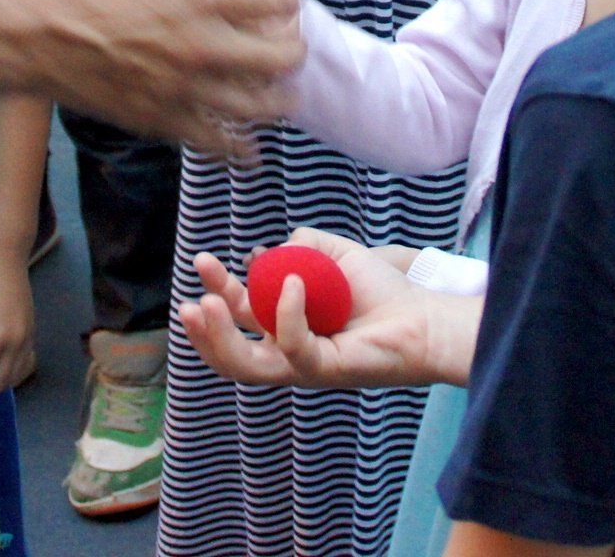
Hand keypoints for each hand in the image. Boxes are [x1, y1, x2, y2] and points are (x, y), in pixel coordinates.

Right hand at [0, 0, 301, 157]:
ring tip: (283, 97)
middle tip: (292, 45)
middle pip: (277, 58)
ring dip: (277, 100)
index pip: (274, 0)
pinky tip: (249, 150)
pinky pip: (213, 143)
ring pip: (255, 107)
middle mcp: (201, 47)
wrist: (19, 29)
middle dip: (292, 50)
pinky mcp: (157, 119)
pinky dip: (238, 149)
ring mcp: (181, 89)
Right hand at [179, 228, 474, 388]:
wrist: (424, 317)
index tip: (205, 260)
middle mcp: (288, 352)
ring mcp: (305, 366)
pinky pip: (295, 348)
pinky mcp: (326, 370)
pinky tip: (294, 281)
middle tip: (191, 299)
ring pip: (247, 367)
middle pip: (232, 351)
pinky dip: (287, 313)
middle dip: (204, 327)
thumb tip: (269, 253)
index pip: (238, 316)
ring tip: (205, 304)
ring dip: (220, 338)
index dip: (217, 290)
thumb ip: (302, 245)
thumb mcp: (335, 255)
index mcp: (284, 327)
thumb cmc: (381, 291)